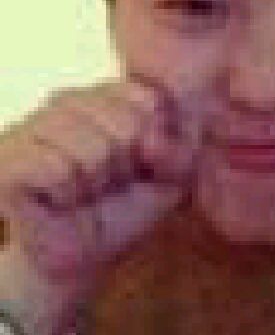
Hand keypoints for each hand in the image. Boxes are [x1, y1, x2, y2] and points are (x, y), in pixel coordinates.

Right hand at [0, 76, 200, 291]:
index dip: (153, 144)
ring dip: (95, 185)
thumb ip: (179, 149)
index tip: (139, 166)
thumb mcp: (172, 175)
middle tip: (105, 186)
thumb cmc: (124, 208)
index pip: (149, 101)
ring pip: (93, 149)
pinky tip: (58, 202)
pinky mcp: (7, 162)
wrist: (81, 259)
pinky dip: (67, 196)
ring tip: (81, 194)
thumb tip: (153, 142)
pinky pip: (58, 171)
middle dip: (124, 168)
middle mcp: (65, 101)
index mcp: (105, 94)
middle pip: (126, 126)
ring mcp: (31, 127)